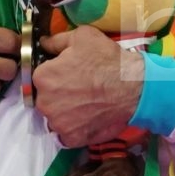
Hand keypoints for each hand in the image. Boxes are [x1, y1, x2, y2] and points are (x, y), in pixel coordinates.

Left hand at [32, 27, 142, 147]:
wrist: (134, 87)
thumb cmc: (107, 59)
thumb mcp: (81, 37)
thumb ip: (56, 41)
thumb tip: (43, 43)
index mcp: (42, 77)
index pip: (40, 77)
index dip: (54, 74)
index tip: (68, 74)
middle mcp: (45, 103)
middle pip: (45, 98)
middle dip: (57, 94)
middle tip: (79, 89)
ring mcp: (58, 123)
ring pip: (55, 117)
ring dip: (65, 112)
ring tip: (86, 104)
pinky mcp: (72, 138)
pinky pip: (66, 134)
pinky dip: (75, 128)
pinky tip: (88, 118)